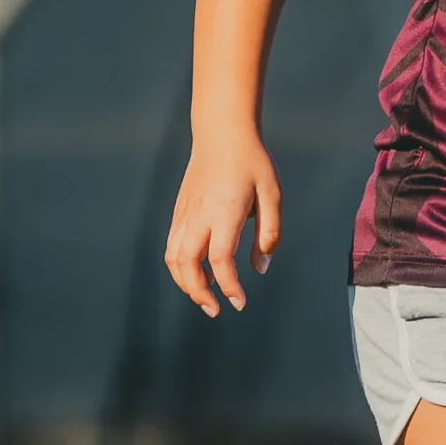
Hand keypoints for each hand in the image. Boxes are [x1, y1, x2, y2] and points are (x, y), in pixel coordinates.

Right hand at [164, 131, 281, 317]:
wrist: (222, 134)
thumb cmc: (252, 163)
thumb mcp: (273, 195)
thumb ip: (269, 233)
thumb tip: (261, 268)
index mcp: (224, 211)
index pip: (219, 259)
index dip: (228, 286)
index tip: (239, 303)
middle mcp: (199, 215)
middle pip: (186, 264)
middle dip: (198, 293)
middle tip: (216, 310)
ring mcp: (184, 213)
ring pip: (173, 257)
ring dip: (185, 282)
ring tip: (205, 297)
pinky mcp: (179, 211)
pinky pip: (172, 246)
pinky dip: (180, 266)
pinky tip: (198, 274)